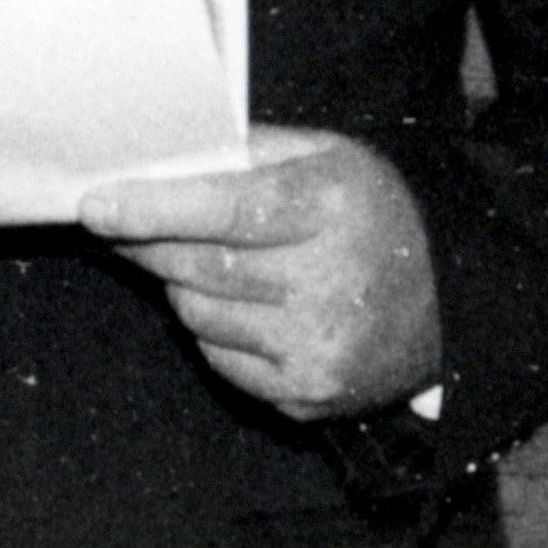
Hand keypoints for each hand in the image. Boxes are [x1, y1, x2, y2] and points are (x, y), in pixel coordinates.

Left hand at [79, 126, 442, 421]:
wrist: (453, 303)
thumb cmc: (376, 213)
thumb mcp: (329, 156)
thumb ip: (248, 152)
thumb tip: (164, 158)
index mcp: (332, 209)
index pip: (224, 211)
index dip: (152, 209)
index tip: (94, 206)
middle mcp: (326, 284)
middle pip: (198, 266)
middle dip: (148, 243)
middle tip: (120, 221)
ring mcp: (316, 348)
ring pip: (198, 314)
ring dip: (184, 284)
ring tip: (209, 261)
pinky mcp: (306, 395)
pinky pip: (219, 359)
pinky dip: (215, 329)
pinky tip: (245, 305)